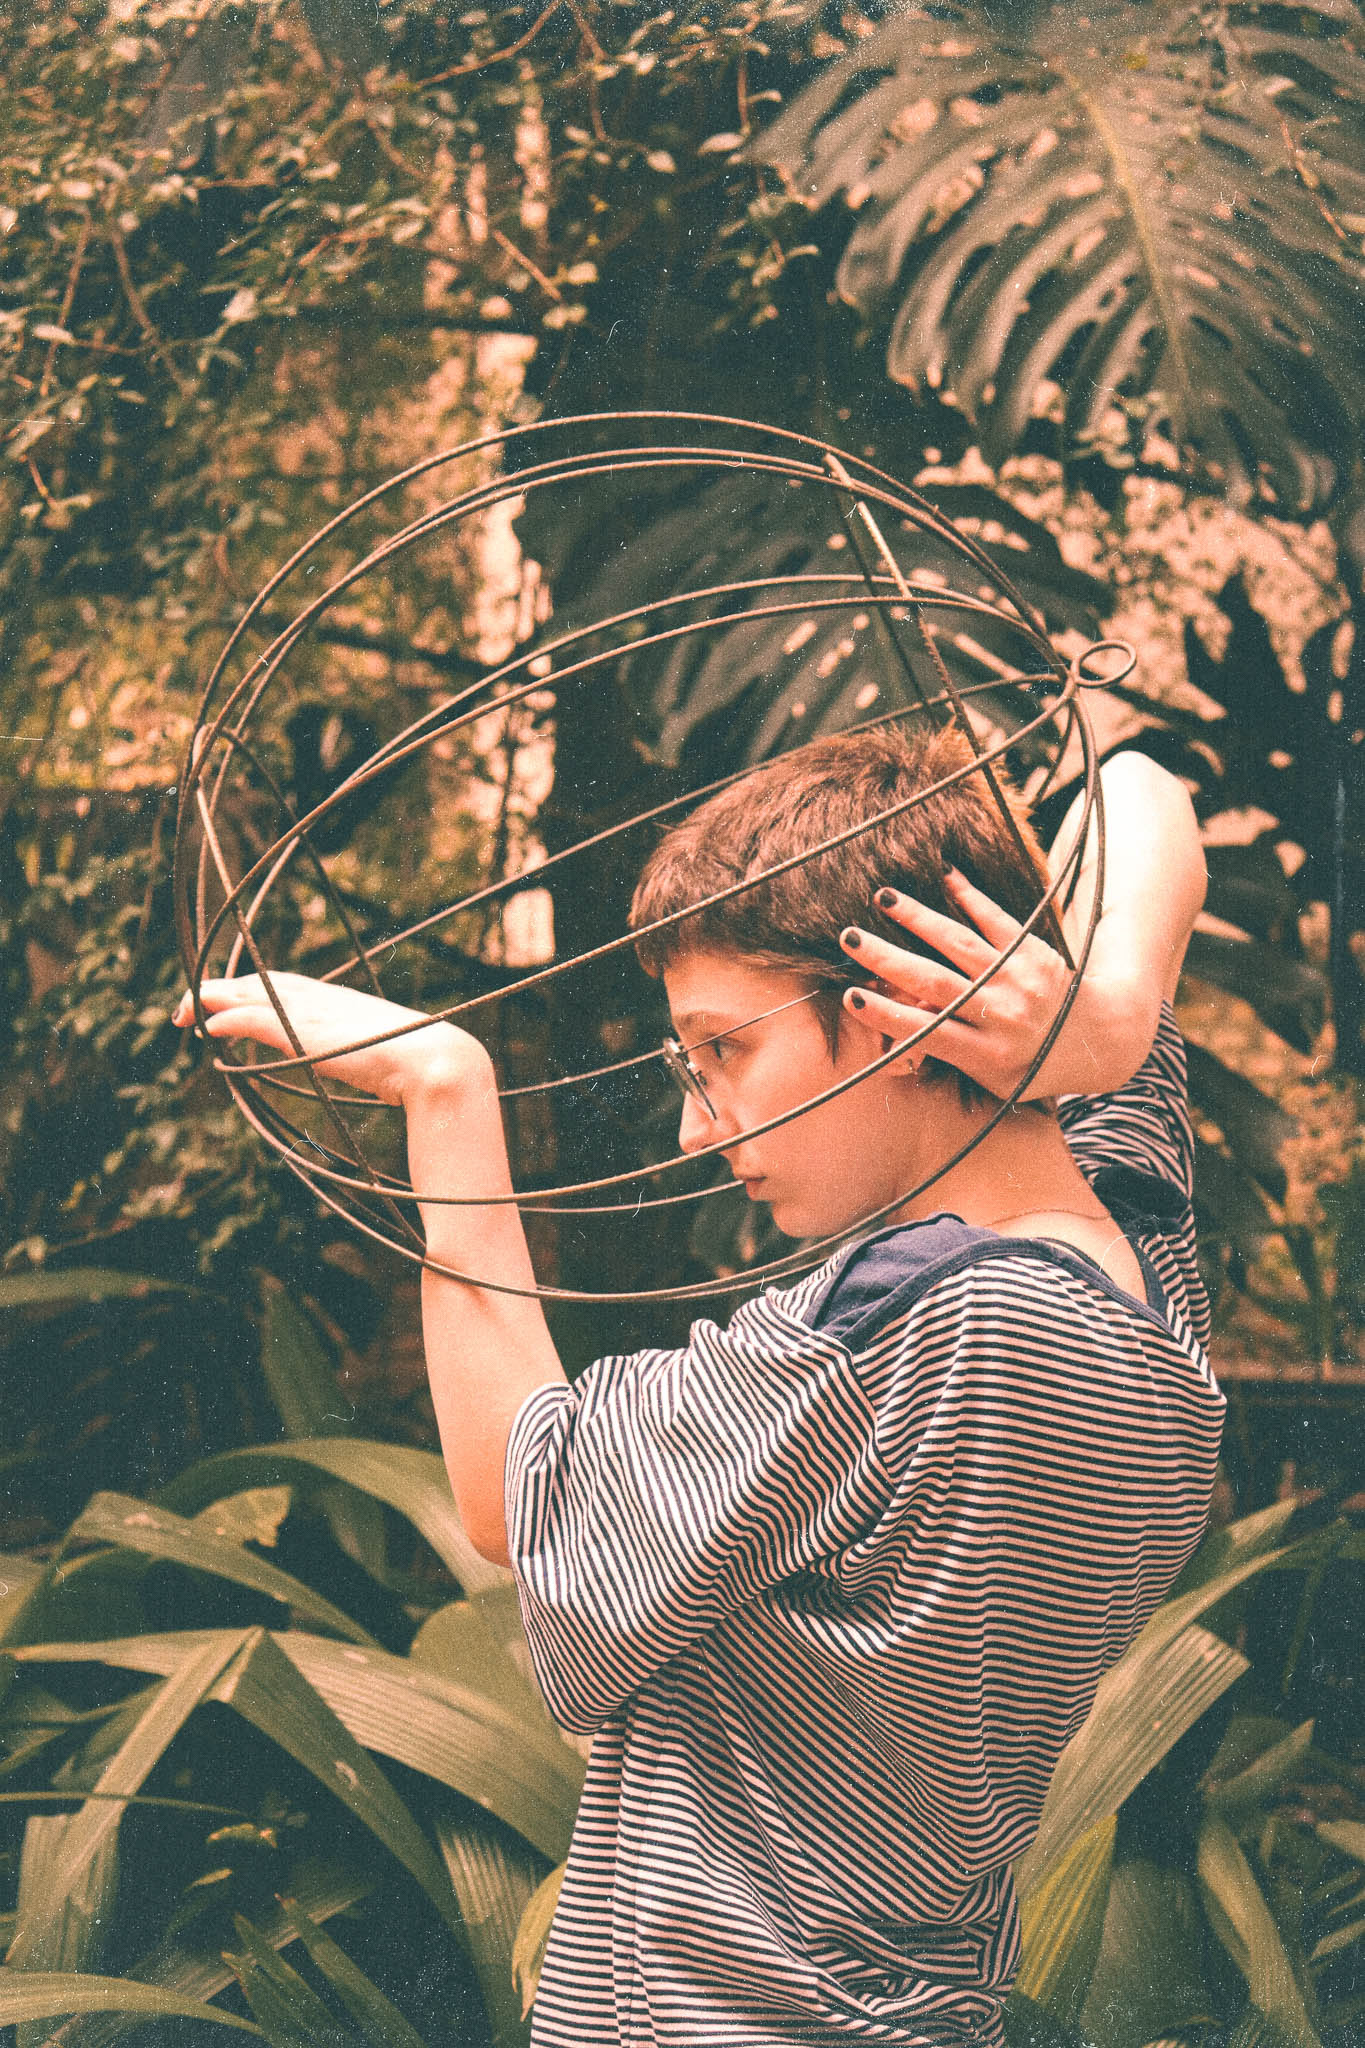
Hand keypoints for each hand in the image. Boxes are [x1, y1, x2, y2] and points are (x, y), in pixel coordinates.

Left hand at [171, 972, 489, 1106]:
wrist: (438, 1063)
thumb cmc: (426, 1070)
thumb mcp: (390, 1060)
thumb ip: (377, 1063)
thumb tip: (391, 1086)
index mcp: (344, 1003)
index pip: (287, 985)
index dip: (257, 989)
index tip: (234, 1002)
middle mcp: (325, 999)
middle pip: (261, 982)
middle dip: (224, 990)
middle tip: (193, 1005)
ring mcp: (314, 1013)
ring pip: (250, 994)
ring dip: (214, 1000)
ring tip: (186, 1012)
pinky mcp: (305, 1032)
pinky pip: (254, 1018)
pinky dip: (228, 1019)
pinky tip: (207, 1028)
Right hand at [839, 869, 1156, 1100]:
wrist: (1100, 1040)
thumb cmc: (1028, 1064)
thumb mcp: (989, 1077)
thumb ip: (948, 1052)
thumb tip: (892, 1025)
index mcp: (986, 1056)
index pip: (927, 1033)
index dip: (887, 1015)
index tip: (850, 998)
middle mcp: (1002, 1017)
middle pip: (936, 984)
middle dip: (888, 960)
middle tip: (848, 938)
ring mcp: (1019, 981)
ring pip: (961, 945)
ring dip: (919, 918)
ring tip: (883, 898)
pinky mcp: (1035, 952)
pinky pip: (998, 920)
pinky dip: (969, 897)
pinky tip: (943, 875)